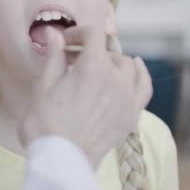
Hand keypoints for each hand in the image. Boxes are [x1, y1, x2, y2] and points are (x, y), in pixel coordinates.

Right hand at [19, 26, 152, 166]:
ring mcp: (128, 97)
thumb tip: (54, 33)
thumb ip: (54, 55)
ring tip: (95, 67)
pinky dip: (140, 73)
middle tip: (69, 60)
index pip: (93, 34)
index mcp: (93, 66)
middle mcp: (116, 78)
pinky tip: (134, 67)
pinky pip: (144, 86)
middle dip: (88, 50)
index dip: (77, 32)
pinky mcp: (131, 114)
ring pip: (127, 66)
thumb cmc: (46, 122)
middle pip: (107, 51)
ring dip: (110, 61)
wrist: (60, 158)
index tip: (63, 42)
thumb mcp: (44, 84)